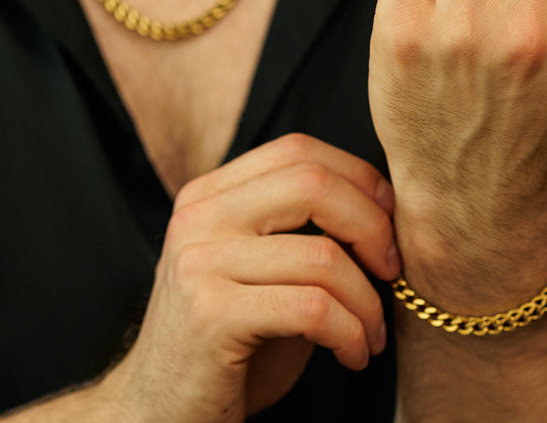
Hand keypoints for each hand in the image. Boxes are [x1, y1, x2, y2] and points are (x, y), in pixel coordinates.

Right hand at [95, 134, 397, 422]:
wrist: (155, 417)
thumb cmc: (229, 344)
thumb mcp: (262, 268)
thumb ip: (302, 227)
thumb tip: (385, 205)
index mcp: (210, 195)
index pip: (298, 150)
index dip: (358, 176)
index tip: (389, 218)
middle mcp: (198, 218)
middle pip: (313, 184)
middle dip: (371, 225)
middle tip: (392, 269)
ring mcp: (200, 264)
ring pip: (322, 256)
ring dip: (367, 300)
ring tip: (371, 332)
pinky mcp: (210, 316)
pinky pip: (312, 308)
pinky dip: (350, 332)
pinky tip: (352, 354)